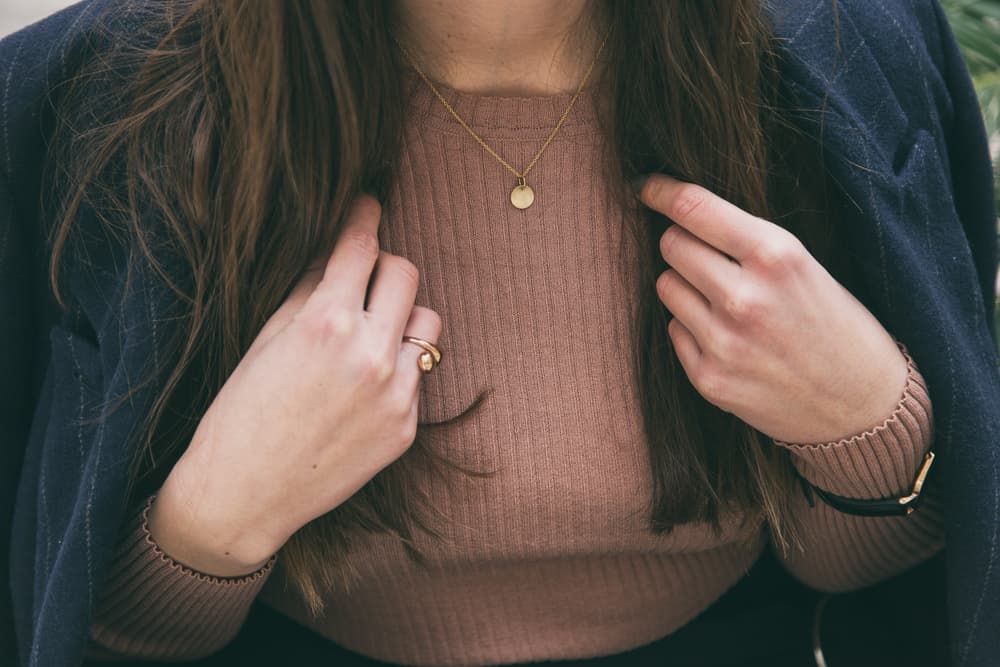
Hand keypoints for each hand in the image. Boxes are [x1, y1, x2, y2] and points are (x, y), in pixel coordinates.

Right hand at [149, 195, 441, 575]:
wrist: (244, 494)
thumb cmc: (240, 413)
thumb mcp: (267, 338)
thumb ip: (311, 289)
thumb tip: (338, 250)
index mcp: (326, 323)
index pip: (362, 245)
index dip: (364, 216)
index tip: (368, 203)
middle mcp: (369, 353)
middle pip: (406, 272)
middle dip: (384, 267)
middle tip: (363, 278)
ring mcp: (395, 392)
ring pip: (428, 323)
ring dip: (403, 318)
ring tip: (369, 337)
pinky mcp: (407, 426)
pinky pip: (418, 374)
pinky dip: (397, 368)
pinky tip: (362, 387)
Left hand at [635, 174, 907, 445]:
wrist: (864, 408)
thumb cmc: (838, 326)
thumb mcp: (806, 265)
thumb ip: (748, 242)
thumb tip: (682, 216)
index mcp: (776, 256)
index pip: (693, 208)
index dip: (660, 190)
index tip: (645, 185)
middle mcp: (744, 297)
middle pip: (671, 244)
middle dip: (682, 242)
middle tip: (709, 256)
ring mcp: (723, 342)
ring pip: (666, 286)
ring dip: (685, 286)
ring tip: (725, 300)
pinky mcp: (709, 379)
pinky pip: (674, 330)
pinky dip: (691, 328)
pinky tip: (728, 338)